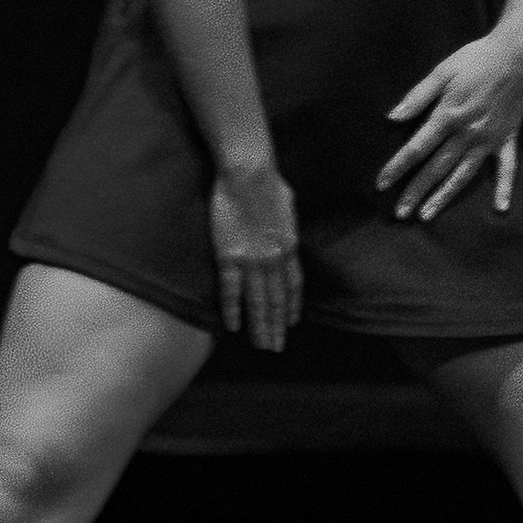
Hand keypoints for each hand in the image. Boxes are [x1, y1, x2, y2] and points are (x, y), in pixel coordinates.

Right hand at [209, 162, 301, 351]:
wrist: (248, 175)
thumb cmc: (268, 181)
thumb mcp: (286, 203)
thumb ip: (284, 222)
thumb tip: (282, 225)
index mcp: (289, 247)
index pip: (293, 286)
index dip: (291, 307)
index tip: (290, 324)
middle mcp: (274, 260)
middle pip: (276, 300)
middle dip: (276, 326)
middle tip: (275, 348)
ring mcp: (253, 261)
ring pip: (258, 301)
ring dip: (259, 326)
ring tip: (261, 346)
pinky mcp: (229, 257)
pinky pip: (232, 290)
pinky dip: (233, 310)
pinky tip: (233, 326)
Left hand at [379, 27, 522, 219]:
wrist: (517, 53)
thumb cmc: (475, 60)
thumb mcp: (441, 72)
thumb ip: (417, 97)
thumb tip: (393, 118)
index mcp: (447, 116)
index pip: (416, 149)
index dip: (396, 168)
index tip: (381, 185)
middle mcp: (467, 133)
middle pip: (436, 168)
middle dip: (415, 191)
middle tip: (399, 214)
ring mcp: (489, 139)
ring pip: (463, 174)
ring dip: (444, 196)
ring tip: (427, 215)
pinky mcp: (508, 138)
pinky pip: (507, 167)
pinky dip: (504, 187)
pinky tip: (500, 207)